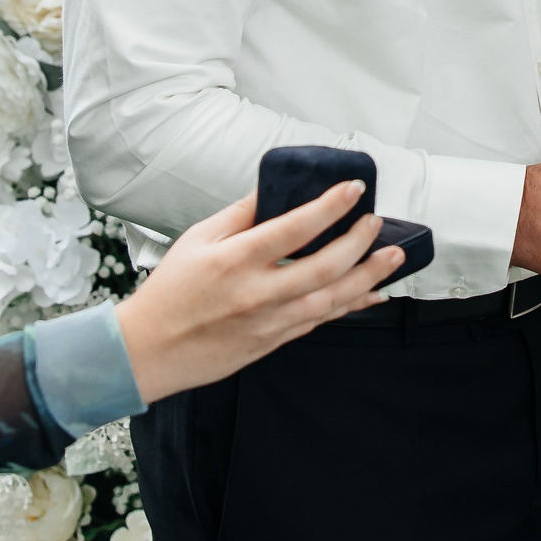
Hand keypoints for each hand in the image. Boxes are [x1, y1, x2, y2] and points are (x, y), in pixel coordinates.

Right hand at [115, 182, 404, 400]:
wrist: (148, 351)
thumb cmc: (170, 292)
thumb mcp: (197, 239)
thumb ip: (241, 214)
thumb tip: (273, 188)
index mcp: (235, 261)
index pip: (292, 228)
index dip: (328, 206)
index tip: (353, 189)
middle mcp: (256, 293)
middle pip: (323, 268)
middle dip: (359, 243)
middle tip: (377, 222)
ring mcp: (268, 322)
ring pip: (330, 300)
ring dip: (367, 277)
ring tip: (392, 256)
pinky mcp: (273, 342)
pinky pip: (320, 321)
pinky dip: (350, 306)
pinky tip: (370, 293)